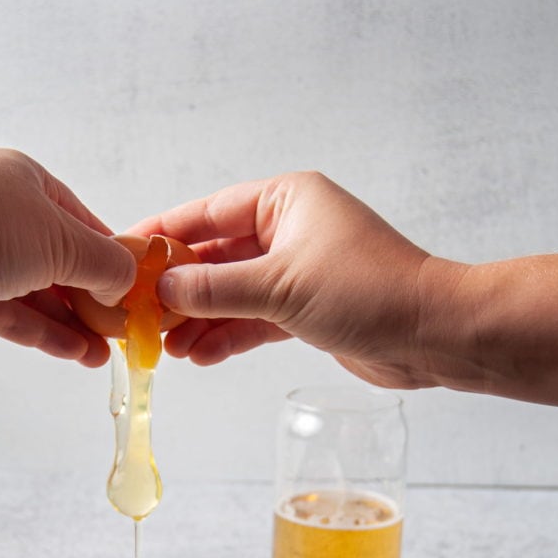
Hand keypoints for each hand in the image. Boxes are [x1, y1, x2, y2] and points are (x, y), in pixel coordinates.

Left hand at [0, 122, 135, 365]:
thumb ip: (103, 264)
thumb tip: (128, 283)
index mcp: (30, 189)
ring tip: (106, 353)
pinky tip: (76, 352)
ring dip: (74, 326)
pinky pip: (13, 319)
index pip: (84, 227)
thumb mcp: (62, 239)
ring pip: (38, 298)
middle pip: (62, 266)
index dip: (113, 259)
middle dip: (95, 300)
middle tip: (124, 330)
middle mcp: (5, 221)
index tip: (139, 289)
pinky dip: (45, 335)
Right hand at [130, 171, 447, 388]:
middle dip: (181, 290)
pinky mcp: (307, 310)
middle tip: (142, 316)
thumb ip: (217, 289)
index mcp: (285, 201)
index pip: (209, 212)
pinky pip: (255, 320)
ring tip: (166, 348)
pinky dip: (230, 336)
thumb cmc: (367, 291)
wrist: (431, 334)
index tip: (126, 253)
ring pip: (234, 293)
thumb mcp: (280, 286)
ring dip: (201, 320)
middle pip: (217, 257)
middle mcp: (290, 230)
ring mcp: (298, 272)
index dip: (165, 235)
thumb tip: (162, 290)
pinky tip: (201, 356)